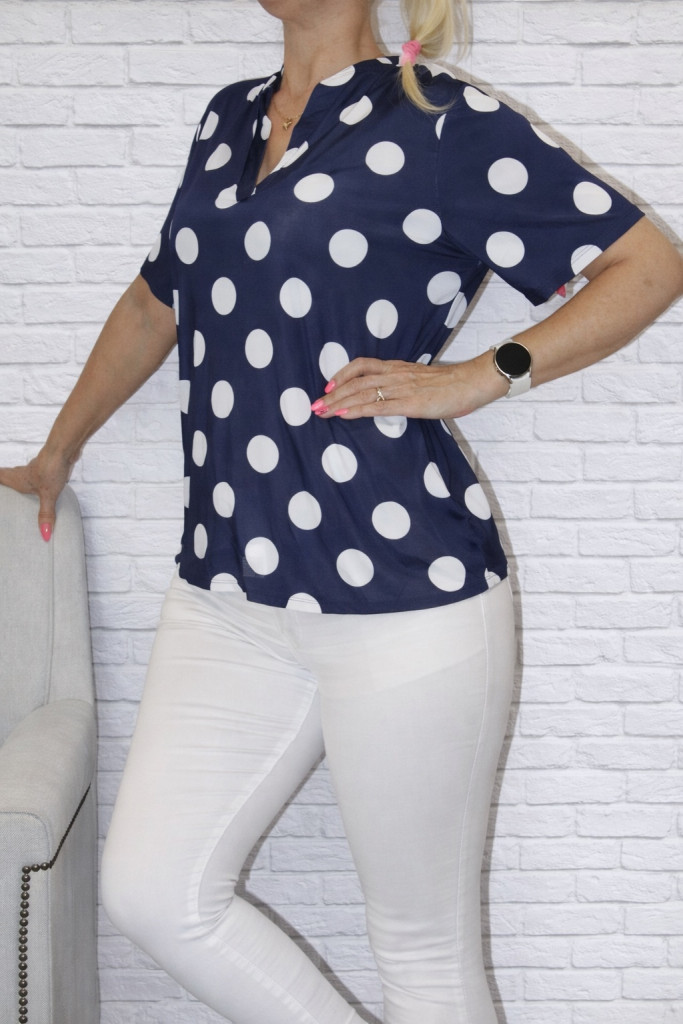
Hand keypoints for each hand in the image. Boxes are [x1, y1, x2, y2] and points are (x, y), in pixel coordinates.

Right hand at [0, 448, 74, 541]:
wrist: (64, 448)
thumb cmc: (51, 468)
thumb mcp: (48, 495)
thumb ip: (45, 514)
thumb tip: (44, 534)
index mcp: (19, 479)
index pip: (0, 476)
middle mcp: (25, 473)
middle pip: (9, 474)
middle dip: (3, 478)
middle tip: (1, 483)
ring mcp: (37, 468)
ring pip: (23, 472)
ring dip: (18, 477)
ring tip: (18, 486)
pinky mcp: (48, 465)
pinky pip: (38, 472)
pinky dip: (35, 477)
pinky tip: (44, 484)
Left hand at [311, 354, 506, 421]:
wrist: (472, 382)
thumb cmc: (450, 385)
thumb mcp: (421, 381)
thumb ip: (403, 386)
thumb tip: (389, 397)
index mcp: (398, 367)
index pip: (362, 365)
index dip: (342, 374)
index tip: (327, 385)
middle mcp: (395, 374)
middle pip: (356, 380)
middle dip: (332, 393)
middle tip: (314, 405)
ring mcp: (402, 388)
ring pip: (362, 393)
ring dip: (338, 403)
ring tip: (321, 412)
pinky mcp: (410, 403)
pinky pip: (378, 406)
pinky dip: (357, 410)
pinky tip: (343, 415)